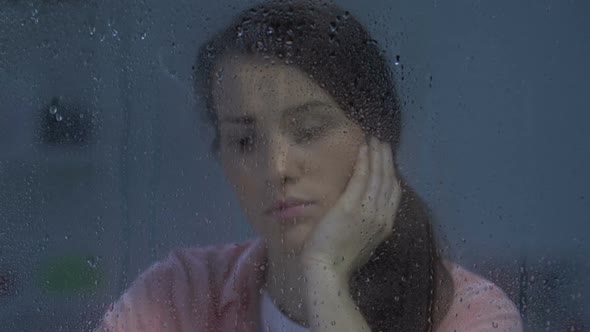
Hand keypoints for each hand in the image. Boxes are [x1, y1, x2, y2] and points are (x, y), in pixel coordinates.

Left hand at [301, 137, 401, 277]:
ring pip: (377, 176)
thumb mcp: (363, 242)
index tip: (387, 160)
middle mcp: (381, 216)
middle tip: (382, 143)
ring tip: (373, 140)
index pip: (394, 193)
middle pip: (388, 180)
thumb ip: (369, 226)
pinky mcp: (350, 206)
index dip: (392, 173)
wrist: (327, 269)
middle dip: (386, 159)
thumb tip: (367, 213)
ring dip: (376, 155)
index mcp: (385, 225)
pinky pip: (360, 178)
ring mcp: (367, 211)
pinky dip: (364, 161)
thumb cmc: (340, 259)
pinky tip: (363, 149)